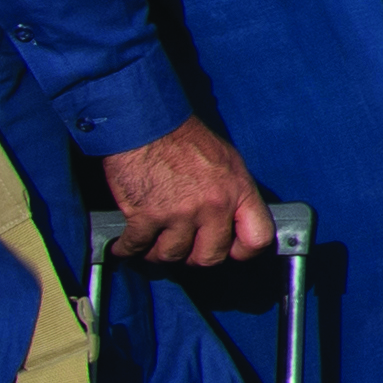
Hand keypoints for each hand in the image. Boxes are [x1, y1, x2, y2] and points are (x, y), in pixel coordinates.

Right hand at [97, 121, 271, 269]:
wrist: (146, 124)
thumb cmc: (185, 139)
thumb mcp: (227, 161)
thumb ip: (234, 193)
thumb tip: (234, 220)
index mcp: (238, 191)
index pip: (258, 238)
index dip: (243, 252)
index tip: (229, 252)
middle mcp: (213, 206)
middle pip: (209, 257)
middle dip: (194, 258)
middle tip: (183, 249)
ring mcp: (180, 213)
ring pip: (171, 256)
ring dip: (158, 254)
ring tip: (152, 245)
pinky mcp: (146, 216)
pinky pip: (136, 247)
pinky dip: (126, 250)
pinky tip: (124, 246)